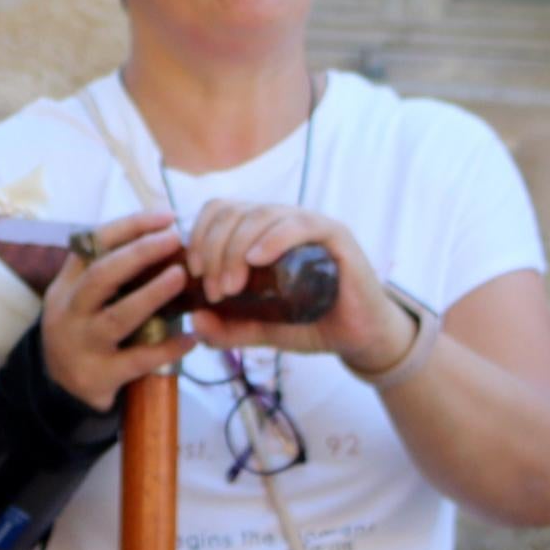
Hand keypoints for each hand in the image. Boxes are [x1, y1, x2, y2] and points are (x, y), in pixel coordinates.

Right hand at [36, 210, 191, 412]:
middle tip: (174, 240)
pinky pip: (137, 360)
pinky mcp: (99, 375)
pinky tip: (191, 338)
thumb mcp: (78, 298)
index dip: (129, 227)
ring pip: (118, 316)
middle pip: (101, 275)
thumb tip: (161, 239)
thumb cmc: (82, 331)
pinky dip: (167, 348)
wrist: (58, 389)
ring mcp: (82, 344)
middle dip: (139, 254)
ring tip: (181, 277)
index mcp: (65, 285)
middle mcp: (68, 311)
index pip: (92, 244)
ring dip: (152, 294)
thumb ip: (107, 272)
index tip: (165, 217)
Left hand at [181, 201, 404, 368]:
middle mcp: (280, 219)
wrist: (359, 337)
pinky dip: (272, 238)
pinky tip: (256, 260)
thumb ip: (227, 329)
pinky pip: (298, 225)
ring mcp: (308, 224)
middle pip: (233, 213)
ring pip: (259, 216)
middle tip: (213, 291)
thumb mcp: (260, 329)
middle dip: (212, 250)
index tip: (190, 272)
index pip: (219, 211)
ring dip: (234, 250)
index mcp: (259, 231)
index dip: (198, 235)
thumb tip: (194, 320)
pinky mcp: (335, 234)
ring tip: (230, 288)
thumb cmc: (309, 324)